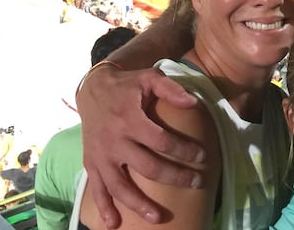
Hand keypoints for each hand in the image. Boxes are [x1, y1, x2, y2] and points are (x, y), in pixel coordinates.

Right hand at [77, 65, 200, 227]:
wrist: (91, 89)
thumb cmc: (127, 86)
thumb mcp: (149, 78)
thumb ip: (171, 89)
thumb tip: (194, 103)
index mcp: (130, 119)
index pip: (162, 141)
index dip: (184, 150)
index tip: (202, 156)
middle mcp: (114, 140)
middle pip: (148, 166)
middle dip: (175, 177)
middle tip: (197, 182)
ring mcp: (101, 155)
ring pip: (120, 185)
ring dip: (139, 203)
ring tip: (158, 217)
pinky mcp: (91, 163)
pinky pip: (97, 188)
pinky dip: (104, 207)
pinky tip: (114, 223)